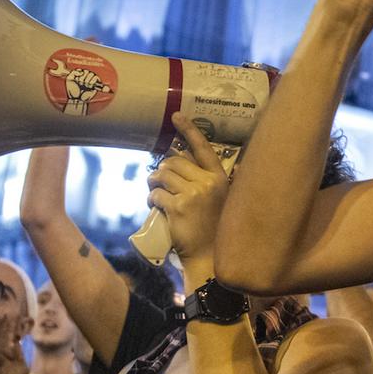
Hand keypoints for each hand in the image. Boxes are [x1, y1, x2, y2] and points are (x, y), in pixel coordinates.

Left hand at [147, 112, 234, 265]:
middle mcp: (208, 182)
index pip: (203, 147)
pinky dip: (151, 198)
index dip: (189, 130)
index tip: (176, 116)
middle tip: (159, 180)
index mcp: (220, 178)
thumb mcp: (221, 200)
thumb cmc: (214, 229)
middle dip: (162, 169)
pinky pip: (156, 194)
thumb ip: (209, 182)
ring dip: (153, 182)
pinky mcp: (177, 207)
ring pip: (162, 175)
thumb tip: (186, 164)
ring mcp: (193, 194)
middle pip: (174, 162)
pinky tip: (156, 206)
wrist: (210, 257)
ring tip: (154, 190)